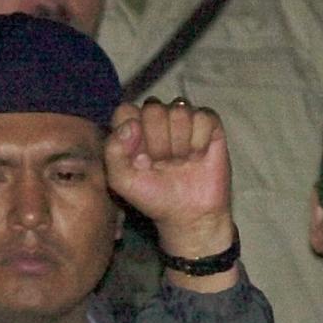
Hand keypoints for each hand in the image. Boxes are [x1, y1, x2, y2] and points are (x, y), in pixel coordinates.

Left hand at [105, 100, 233, 263]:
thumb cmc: (153, 196)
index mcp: (133, 128)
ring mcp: (184, 118)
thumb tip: (131, 125)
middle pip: (153, 108)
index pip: (125, 110)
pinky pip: (203, 116)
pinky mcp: (209, 122)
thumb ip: (113, 151)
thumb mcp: (122, 181)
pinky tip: (197, 156)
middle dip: (156, 142)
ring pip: (179, 110)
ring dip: (179, 144)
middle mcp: (158, 118)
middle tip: (162, 164)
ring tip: (179, 162)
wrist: (187, 214)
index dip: (132, 133)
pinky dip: (199, 141)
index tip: (138, 158)